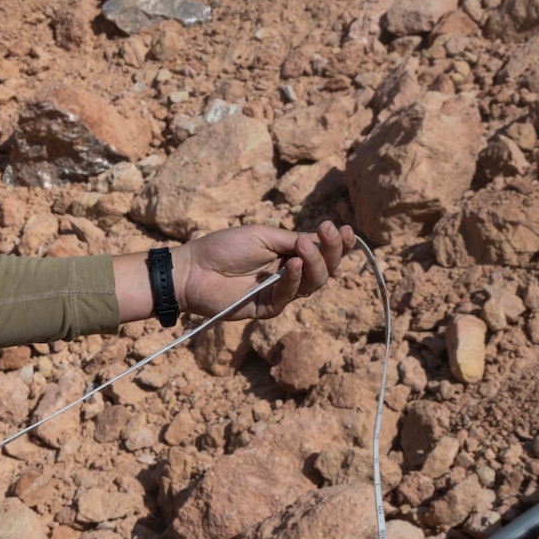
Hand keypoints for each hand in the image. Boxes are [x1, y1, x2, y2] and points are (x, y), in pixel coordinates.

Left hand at [172, 220, 351, 320]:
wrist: (192, 269)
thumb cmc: (223, 248)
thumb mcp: (262, 235)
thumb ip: (292, 240)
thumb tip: (323, 239)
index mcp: (289, 255)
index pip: (322, 252)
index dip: (337, 244)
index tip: (345, 230)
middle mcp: (289, 274)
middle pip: (325, 269)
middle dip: (331, 251)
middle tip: (328, 232)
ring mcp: (279, 292)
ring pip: (313, 283)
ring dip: (315, 263)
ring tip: (303, 248)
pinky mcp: (267, 308)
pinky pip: (289, 295)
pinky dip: (294, 278)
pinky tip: (292, 264)